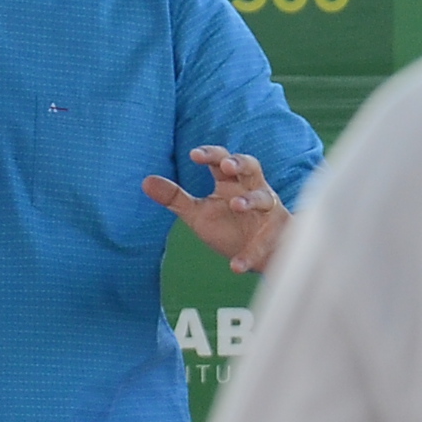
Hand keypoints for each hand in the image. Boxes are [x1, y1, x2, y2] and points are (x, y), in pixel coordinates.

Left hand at [146, 146, 288, 273]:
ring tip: (236, 206)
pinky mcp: (276, 238)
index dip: (211, 154)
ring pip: (265, 198)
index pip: (222, 160)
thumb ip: (175, 198)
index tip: (194, 154)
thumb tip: (145, 181)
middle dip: (240, 163)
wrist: (261, 256)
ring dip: (251, 200)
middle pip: (251, 167)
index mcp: (232, 183)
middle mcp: (253, 191)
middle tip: (226, 165)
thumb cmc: (230, 227)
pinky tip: (235, 267)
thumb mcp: (199, 214)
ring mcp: (268, 213)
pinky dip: (249, 256)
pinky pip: (264, 245)